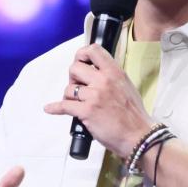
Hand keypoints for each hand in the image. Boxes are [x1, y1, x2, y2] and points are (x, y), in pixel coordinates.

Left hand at [42, 44, 151, 158]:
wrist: (138, 136)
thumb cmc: (133, 115)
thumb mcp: (126, 86)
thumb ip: (111, 77)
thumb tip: (95, 73)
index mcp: (115, 72)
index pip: (94, 50)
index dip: (81, 54)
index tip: (80, 62)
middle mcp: (104, 80)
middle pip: (75, 68)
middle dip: (72, 79)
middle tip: (78, 88)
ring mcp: (95, 96)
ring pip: (69, 89)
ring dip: (69, 97)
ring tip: (76, 104)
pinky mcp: (87, 111)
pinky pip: (64, 106)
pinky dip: (54, 108)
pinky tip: (50, 108)